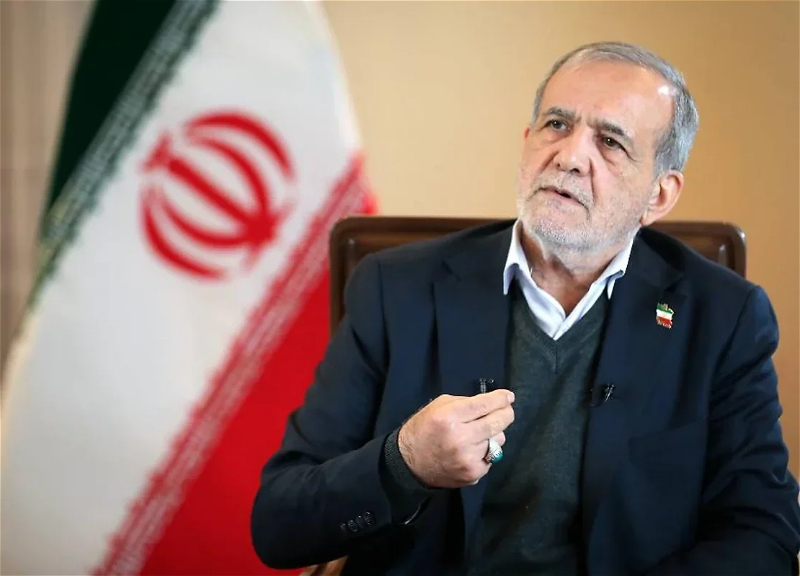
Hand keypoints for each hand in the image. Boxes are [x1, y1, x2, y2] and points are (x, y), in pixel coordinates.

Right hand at [397, 389, 514, 488]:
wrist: (409, 463)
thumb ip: (465, 403)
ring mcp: (468, 458)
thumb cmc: (424, 429)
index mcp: (450, 417)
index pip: (485, 404)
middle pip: (498, 422)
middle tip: (506, 410)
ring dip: (494, 434)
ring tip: (480, 434)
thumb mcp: (439, 406)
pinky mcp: (472, 474)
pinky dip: (487, 451)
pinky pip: (492, 458)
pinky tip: (473, 449)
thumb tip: (493, 402)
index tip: (508, 397)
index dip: (501, 399)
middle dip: (506, 413)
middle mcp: (461, 438)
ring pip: (499, 441)